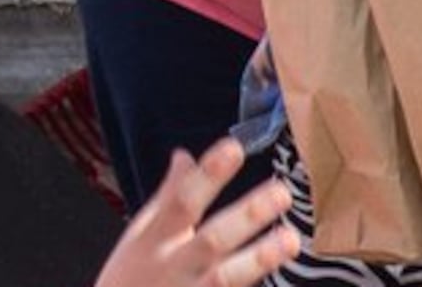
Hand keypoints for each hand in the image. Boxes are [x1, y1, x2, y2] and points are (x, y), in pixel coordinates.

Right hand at [96, 139, 300, 286]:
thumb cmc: (130, 279)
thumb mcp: (139, 236)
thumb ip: (166, 197)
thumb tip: (184, 156)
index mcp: (154, 240)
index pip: (181, 201)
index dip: (207, 175)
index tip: (234, 147)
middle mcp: (171, 268)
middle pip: (210, 240)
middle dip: (246, 217)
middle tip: (281, 193)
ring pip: (224, 279)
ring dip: (258, 259)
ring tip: (291, 240)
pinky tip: (278, 279)